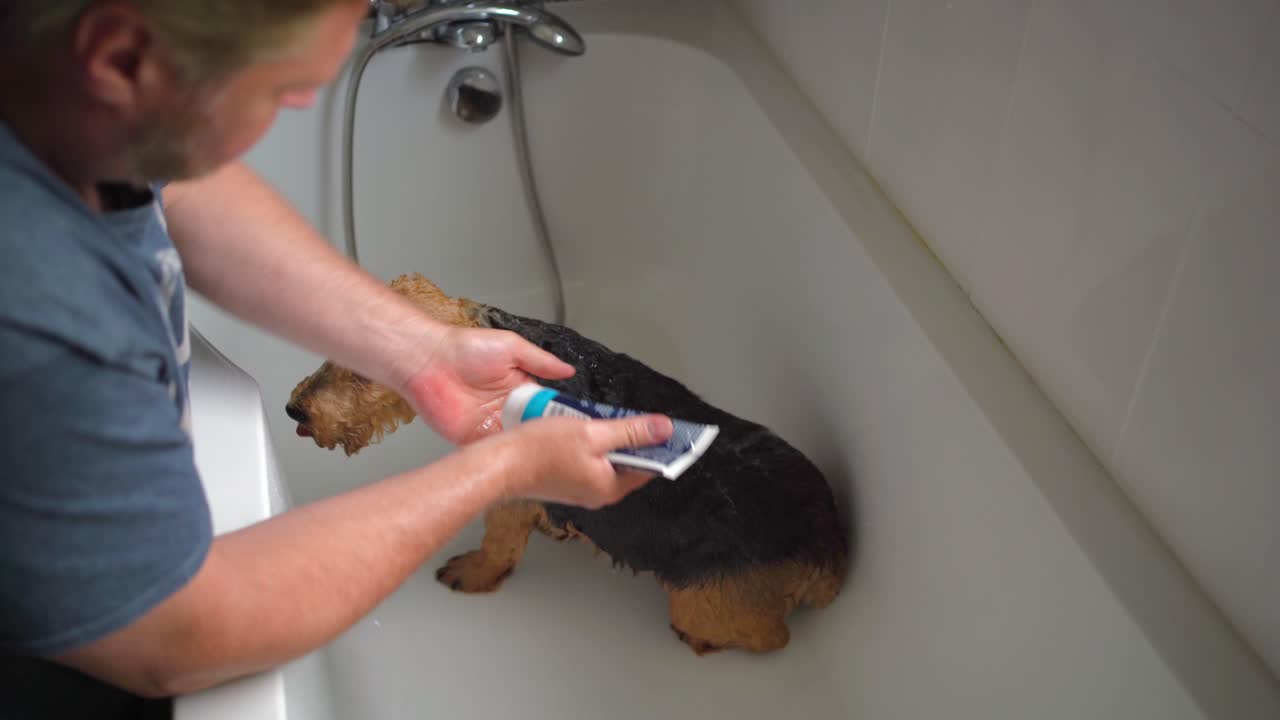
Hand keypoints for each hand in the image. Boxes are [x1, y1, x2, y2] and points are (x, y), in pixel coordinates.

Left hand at [403, 326, 574, 444]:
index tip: (576, 425)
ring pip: (517, 445)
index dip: (561, 416)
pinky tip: (516, 457)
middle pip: (535, 429)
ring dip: (528, 449)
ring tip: (545, 453)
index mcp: (521, 388)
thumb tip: (569, 369)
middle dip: (548, 437)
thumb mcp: (512, 347)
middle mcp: (508, 408)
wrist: (428, 361)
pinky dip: (504, 457)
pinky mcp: (473, 440)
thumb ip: (541, 361)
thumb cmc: (464, 348)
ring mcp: (492, 426)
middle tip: (564, 444)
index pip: (548, 407)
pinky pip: (493, 453)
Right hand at [476, 413, 674, 508]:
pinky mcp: (565, 482)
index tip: (669, 430)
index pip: (649, 468)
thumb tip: (664, 429)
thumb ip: (630, 432)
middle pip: (628, 464)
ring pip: (607, 461)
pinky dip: (590, 444)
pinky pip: (588, 461)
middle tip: (630, 416)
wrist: (499, 464)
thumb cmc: (540, 450)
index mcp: (610, 487)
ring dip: (609, 439)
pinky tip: (581, 427)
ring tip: (601, 418)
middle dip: (632, 439)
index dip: (661, 447)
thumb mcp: (593, 433)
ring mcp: (580, 489)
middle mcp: (598, 494)